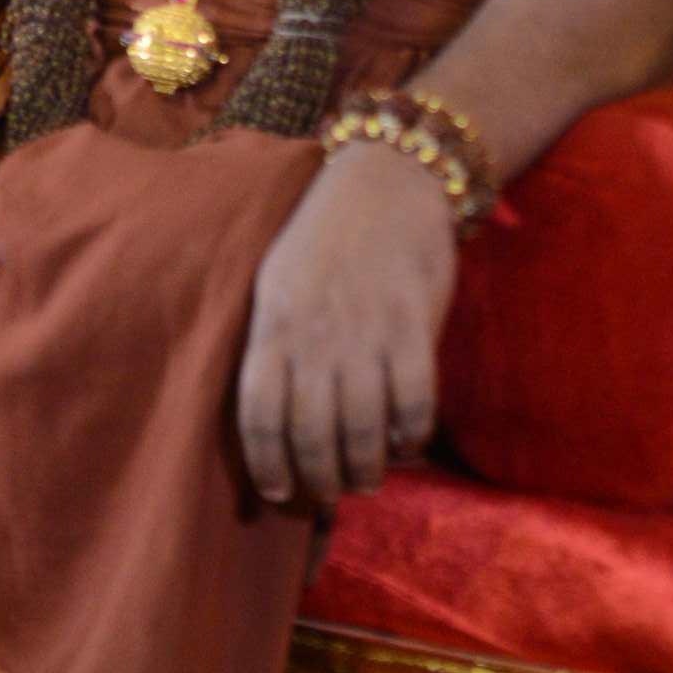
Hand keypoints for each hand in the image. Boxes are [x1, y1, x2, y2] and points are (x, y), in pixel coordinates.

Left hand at [236, 143, 456, 512]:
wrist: (387, 178)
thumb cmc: (323, 236)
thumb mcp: (277, 281)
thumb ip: (276, 343)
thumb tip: (275, 419)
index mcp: (274, 324)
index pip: (259, 416)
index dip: (267, 465)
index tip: (277, 493)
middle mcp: (315, 333)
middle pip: (312, 434)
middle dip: (320, 480)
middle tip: (328, 494)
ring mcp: (366, 329)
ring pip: (362, 428)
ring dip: (365, 468)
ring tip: (366, 480)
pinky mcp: (413, 322)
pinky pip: (413, 401)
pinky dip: (410, 435)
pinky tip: (406, 444)